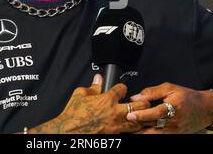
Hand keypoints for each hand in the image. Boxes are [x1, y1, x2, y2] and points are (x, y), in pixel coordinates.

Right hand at [29, 74, 148, 133]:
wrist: (68, 131)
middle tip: (141, 101)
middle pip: (139, 105)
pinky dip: (135, 128)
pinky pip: (131, 131)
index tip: (122, 88)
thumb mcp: (80, 94)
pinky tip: (134, 126)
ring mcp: (116, 125)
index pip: (122, 88)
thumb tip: (98, 78)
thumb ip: (93, 86)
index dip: (123, 87)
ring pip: (138, 120)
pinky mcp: (115, 134)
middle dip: (142, 102)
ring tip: (143, 114)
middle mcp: (114, 112)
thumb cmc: (72, 115)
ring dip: (142, 116)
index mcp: (106, 99)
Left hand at [126, 82, 212, 133]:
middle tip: (123, 124)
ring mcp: (174, 131)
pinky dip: (149, 134)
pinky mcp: (174, 135)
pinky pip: (159, 137)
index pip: (156, 113)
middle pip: (153, 126)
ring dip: (141, 133)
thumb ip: (152, 92)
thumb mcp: (170, 88)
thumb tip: (135, 97)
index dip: (142, 114)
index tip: (130, 115)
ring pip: (154, 134)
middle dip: (137, 126)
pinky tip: (140, 132)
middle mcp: (174, 121)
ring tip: (129, 130)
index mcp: (174, 107)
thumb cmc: (187, 96)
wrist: (205, 109)